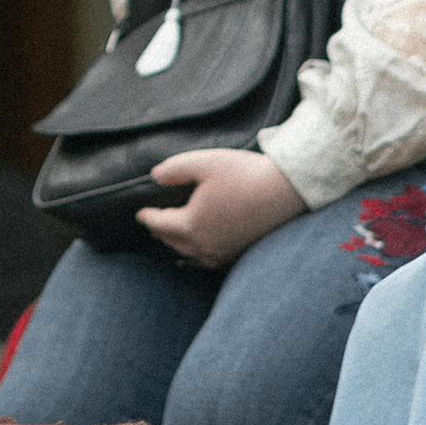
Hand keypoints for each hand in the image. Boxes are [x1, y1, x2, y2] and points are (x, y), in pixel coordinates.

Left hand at [133, 147, 301, 267]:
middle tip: (152, 222)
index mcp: (191, 225)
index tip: (139, 213)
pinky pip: (208, 262)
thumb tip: (155, 176)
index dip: (147, 217)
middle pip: (172, 241)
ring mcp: (222, 254)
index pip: (159, 223)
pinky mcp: (238, 255)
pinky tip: (194, 258)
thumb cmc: (244, 174)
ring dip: (176, 244)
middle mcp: (204, 246)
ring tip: (170, 236)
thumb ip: (174, 169)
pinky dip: (195, 259)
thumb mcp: (204, 162)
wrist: (286, 191)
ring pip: (188, 254)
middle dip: (160, 231)